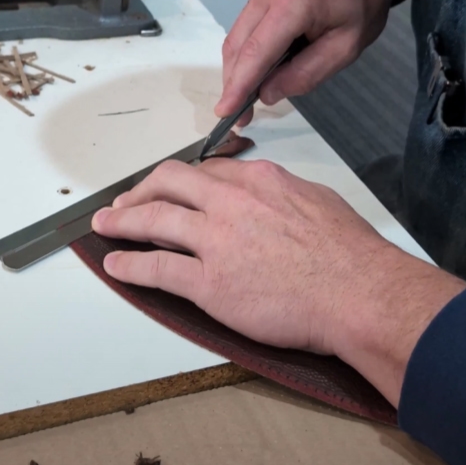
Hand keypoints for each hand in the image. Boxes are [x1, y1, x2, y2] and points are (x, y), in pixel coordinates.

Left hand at [92, 158, 465, 405]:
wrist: (359, 293)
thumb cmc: (349, 252)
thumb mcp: (316, 201)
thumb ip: (281, 193)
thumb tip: (265, 197)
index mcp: (257, 180)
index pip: (204, 171)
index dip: (179, 181)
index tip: (169, 189)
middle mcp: (230, 202)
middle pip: (169, 183)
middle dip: (141, 190)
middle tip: (126, 201)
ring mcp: (216, 241)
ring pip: (154, 219)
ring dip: (122, 220)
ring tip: (106, 224)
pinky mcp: (210, 282)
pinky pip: (158, 267)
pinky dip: (131, 264)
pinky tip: (117, 264)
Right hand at [218, 0, 420, 125]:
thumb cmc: (364, 1)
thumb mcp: (346, 47)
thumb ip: (306, 74)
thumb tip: (266, 94)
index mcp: (294, 2)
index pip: (255, 53)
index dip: (237, 86)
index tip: (224, 112)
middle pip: (237, 46)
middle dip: (234, 84)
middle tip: (240, 115)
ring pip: (236, 36)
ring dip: (238, 69)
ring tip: (247, 96)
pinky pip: (245, 25)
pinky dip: (247, 49)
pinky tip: (261, 64)